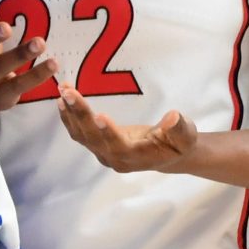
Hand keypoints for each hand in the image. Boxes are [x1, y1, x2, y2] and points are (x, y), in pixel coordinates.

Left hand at [57, 85, 199, 172]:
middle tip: (69, 93)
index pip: (119, 147)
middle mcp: (115, 158)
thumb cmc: (178, 144)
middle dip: (80, 114)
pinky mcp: (96, 144)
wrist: (165, 154)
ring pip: (81, 134)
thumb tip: (173, 117)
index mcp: (137, 157)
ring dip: (70, 112)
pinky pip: (78, 131)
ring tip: (63, 90)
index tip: (100, 115)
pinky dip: (69, 115)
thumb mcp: (186, 137)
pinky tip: (62, 98)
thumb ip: (180, 129)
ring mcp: (102, 152)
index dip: (109, 133)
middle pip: (93, 138)